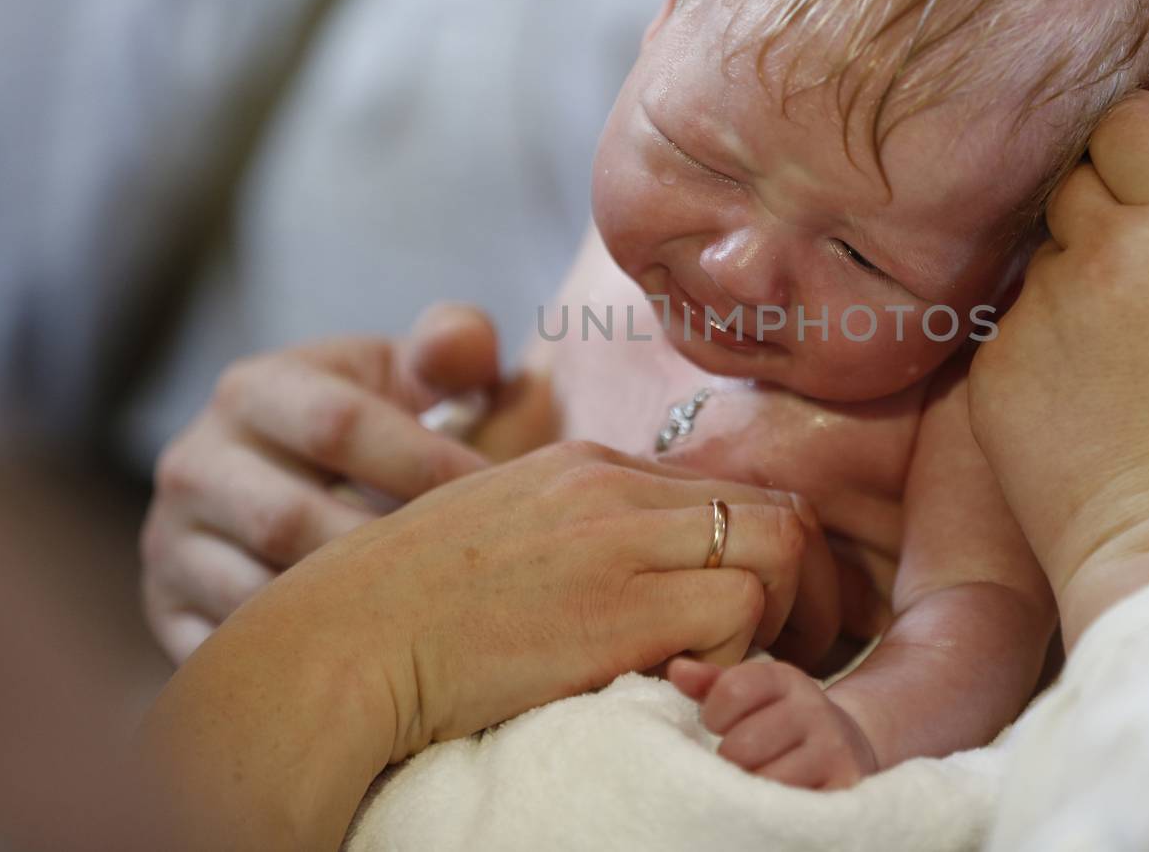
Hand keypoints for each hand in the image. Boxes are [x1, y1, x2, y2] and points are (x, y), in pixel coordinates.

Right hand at [141, 301, 498, 662]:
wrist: (313, 487)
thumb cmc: (394, 426)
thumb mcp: (420, 373)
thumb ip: (454, 344)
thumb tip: (457, 345)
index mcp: (255, 389)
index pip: (339, 426)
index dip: (426, 464)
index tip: (500, 498)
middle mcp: (193, 463)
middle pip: (291, 521)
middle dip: (390, 555)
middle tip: (472, 578)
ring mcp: (169, 544)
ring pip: (255, 597)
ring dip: (347, 620)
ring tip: (434, 627)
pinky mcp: (167, 616)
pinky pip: (227, 656)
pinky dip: (299, 668)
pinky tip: (378, 670)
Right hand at [142, 441, 834, 849]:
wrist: (339, 645)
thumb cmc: (409, 608)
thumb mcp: (501, 532)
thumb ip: (577, 530)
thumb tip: (647, 570)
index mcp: (587, 465)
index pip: (729, 487)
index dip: (768, 552)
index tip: (768, 609)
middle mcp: (612, 485)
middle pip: (776, 508)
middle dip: (808, 582)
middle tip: (796, 644)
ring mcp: (617, 540)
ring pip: (779, 549)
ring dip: (787, 619)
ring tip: (756, 670)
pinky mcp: (616, 608)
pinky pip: (736, 613)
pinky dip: (739, 654)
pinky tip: (693, 683)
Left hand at [669, 658, 876, 789]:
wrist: (847, 746)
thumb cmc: (780, 721)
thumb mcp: (752, 694)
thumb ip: (712, 683)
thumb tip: (677, 669)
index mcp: (786, 679)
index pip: (732, 691)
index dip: (714, 715)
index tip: (718, 725)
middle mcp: (813, 708)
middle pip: (742, 745)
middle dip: (731, 760)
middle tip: (741, 760)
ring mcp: (832, 748)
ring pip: (765, 779)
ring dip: (751, 787)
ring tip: (758, 779)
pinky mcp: (844, 784)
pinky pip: (790, 805)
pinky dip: (774, 807)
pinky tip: (775, 797)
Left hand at [969, 93, 1148, 646]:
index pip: (1132, 119)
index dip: (1145, 145)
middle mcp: (1101, 254)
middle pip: (1075, 179)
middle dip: (1106, 210)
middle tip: (1147, 271)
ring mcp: (1035, 314)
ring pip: (1041, 255)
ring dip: (1073, 278)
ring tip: (1123, 353)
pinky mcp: (989, 370)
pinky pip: (1012, 324)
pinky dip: (1040, 343)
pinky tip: (1086, 397)